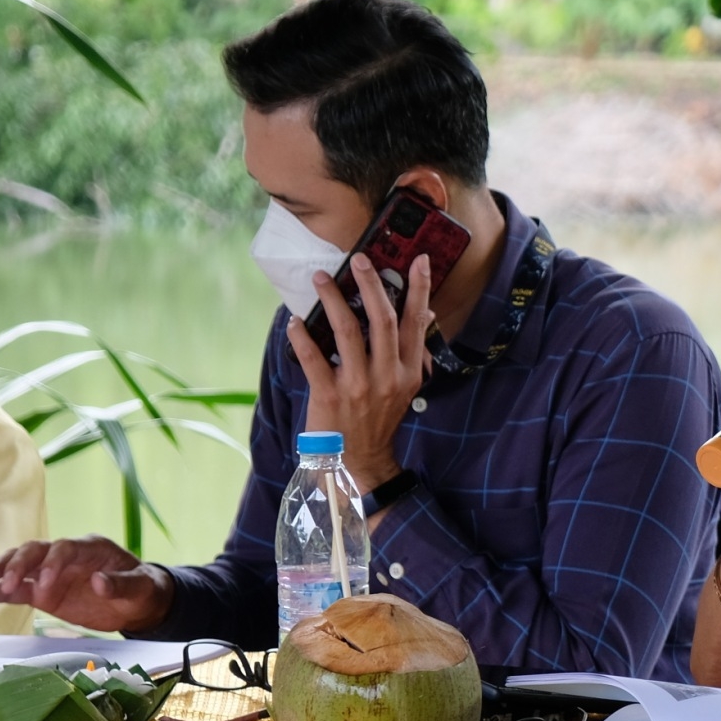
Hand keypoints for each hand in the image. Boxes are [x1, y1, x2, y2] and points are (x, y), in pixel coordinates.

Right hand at [0, 535, 173, 631]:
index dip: (51, 564)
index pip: (64, 548)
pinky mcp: (42, 592)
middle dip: (18, 565)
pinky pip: (14, 590)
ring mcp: (51, 573)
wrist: (139, 601)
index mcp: (91, 548)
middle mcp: (66, 556)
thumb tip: (98, 582)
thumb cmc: (143, 589)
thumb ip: (121, 585)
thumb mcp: (141, 587)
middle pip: (35, 550)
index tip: (44, 587)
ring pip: (19, 565)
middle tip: (7, 585)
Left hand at [287, 253, 432, 492]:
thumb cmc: (379, 419)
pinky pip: (313, 358)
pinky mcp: (329, 395)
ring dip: (333, 300)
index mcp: (409, 372)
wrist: (358, 461)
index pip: (417, 323)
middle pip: (383, 321)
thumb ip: (413, 352)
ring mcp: (358, 386)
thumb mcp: (406, 387)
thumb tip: (425, 314)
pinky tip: (295, 321)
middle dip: (372, 285)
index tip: (419, 260)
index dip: (419, 289)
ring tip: (321, 279)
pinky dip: (302, 336)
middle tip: (360, 259)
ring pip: (347, 332)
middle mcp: (388, 376)